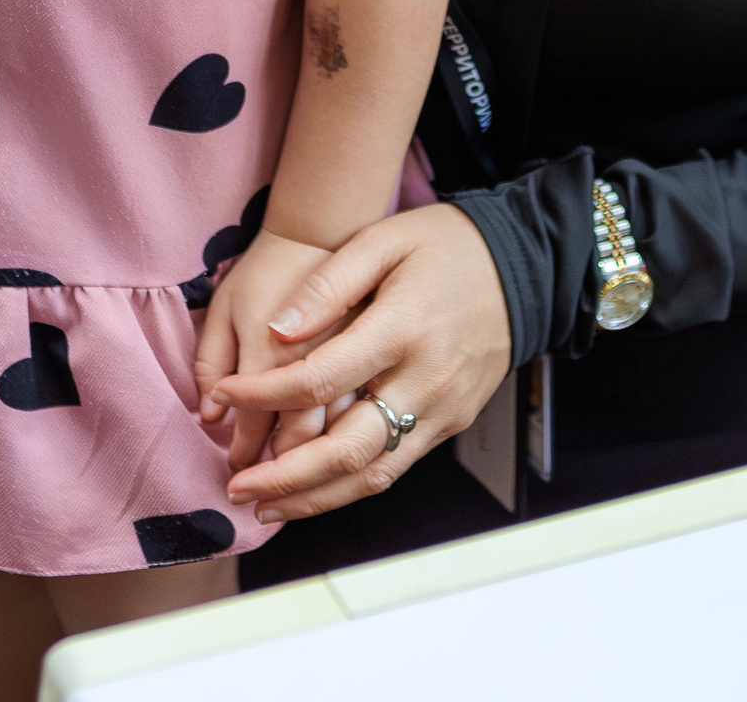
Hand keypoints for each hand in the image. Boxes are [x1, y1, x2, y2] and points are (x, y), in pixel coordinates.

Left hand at [209, 203, 513, 522]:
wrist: (521, 267)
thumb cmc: (444, 246)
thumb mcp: (382, 239)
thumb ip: (328, 283)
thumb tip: (276, 331)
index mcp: (400, 330)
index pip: (318, 380)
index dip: (263, 394)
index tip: (226, 394)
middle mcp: (424, 381)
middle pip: (347, 450)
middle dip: (286, 477)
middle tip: (237, 486)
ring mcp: (442, 410)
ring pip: (373, 475)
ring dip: (316, 499)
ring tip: (266, 506)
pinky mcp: (451, 424)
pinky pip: (396, 466)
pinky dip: (351, 486)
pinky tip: (315, 490)